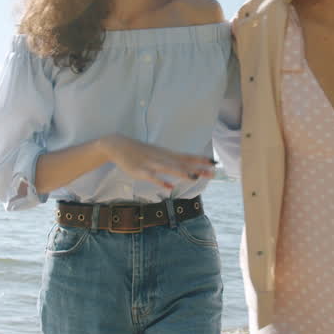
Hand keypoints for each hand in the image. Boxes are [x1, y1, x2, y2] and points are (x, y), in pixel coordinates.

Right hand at [96, 134, 215, 190]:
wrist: (118, 145)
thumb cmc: (141, 152)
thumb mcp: (159, 153)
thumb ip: (172, 160)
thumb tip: (187, 167)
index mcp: (166, 154)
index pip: (187, 157)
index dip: (200, 160)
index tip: (214, 163)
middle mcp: (162, 157)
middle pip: (182, 163)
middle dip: (197, 168)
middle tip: (212, 172)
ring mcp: (151, 163)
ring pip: (168, 168)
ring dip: (181, 172)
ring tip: (194, 177)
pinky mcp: (140, 170)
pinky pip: (152, 177)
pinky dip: (160, 182)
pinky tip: (169, 188)